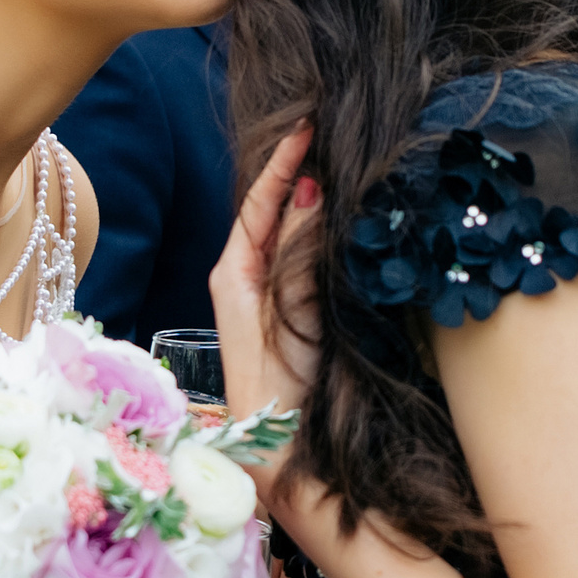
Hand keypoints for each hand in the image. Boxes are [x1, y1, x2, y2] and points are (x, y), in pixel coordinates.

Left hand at [210, 125, 319, 442]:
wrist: (280, 452)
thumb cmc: (278, 390)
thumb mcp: (289, 314)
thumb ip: (298, 254)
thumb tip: (308, 191)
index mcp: (232, 273)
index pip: (258, 202)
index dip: (282, 162)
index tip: (306, 126)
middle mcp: (244, 276)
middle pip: (272, 210)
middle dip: (298, 171)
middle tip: (329, 131)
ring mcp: (266, 293)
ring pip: (290, 231)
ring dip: (313, 198)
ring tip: (339, 158)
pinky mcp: (290, 309)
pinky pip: (303, 256)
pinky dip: (323, 230)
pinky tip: (345, 214)